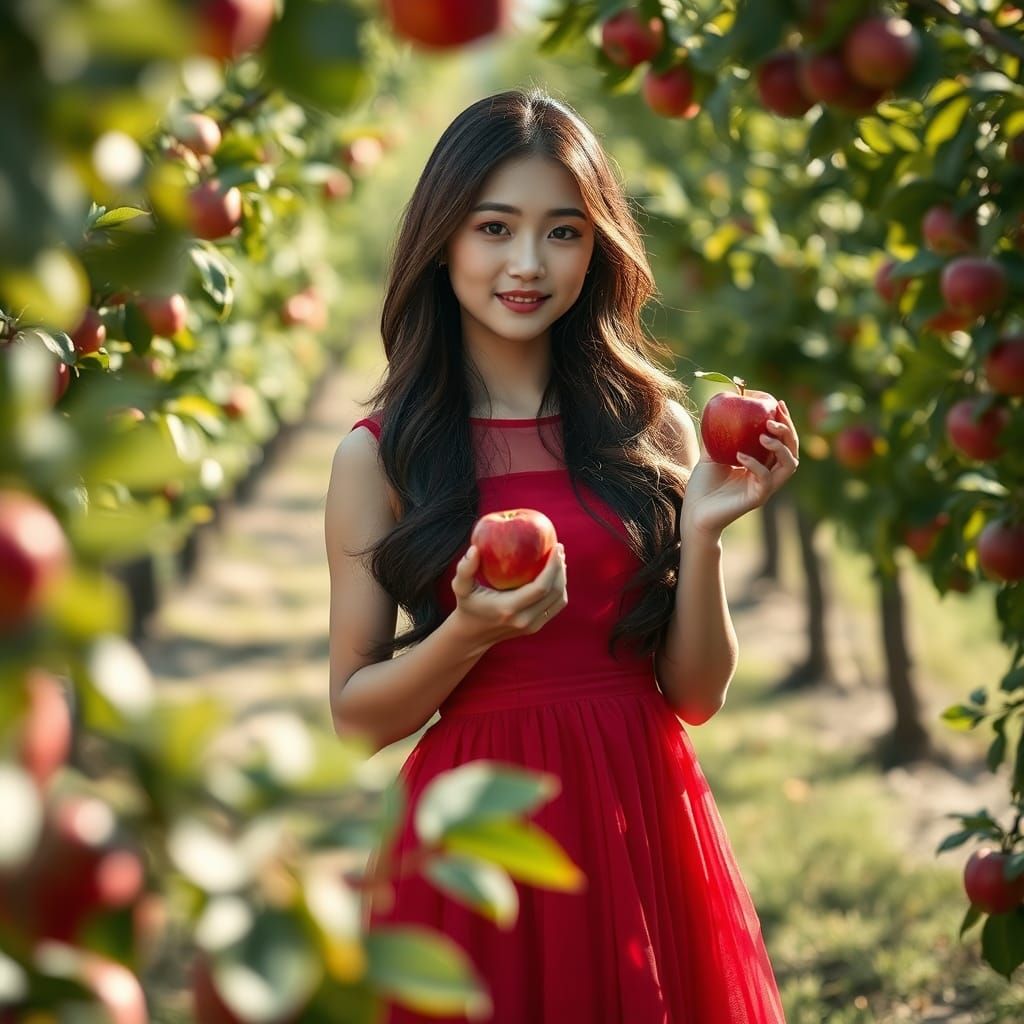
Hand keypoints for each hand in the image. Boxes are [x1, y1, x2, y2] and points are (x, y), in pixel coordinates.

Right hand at [450, 542, 567, 648]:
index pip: (541, 588)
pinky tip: (554, 573)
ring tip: (559, 558)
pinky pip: (556, 606)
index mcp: (508, 608)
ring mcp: (532, 626)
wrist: (472, 636)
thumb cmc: (467, 605)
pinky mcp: (536, 627)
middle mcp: (524, 620)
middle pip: (555, 593)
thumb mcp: (460, 587)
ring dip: (562, 578)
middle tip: (559, 548)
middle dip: (561, 569)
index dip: (553, 567)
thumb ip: (464, 569)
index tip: (555, 546)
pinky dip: (559, 589)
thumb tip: (475, 549)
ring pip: (559, 600)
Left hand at [681, 398, 799, 539]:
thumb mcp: (710, 455)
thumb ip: (716, 436)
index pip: (783, 442)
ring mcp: (764, 488)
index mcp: (761, 464)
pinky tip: (740, 455)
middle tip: (773, 419)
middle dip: (787, 432)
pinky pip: (765, 479)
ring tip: (764, 435)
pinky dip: (755, 464)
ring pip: (789, 466)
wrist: (693, 512)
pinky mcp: (756, 499)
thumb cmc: (702, 486)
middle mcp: (767, 476)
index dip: (784, 423)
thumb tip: (715, 410)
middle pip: (792, 451)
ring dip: (780, 448)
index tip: (778, 403)